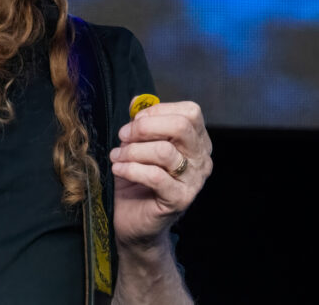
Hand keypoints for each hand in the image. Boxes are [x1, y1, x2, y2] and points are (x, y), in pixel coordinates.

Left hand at [109, 100, 212, 248]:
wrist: (134, 219)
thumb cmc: (137, 178)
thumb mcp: (138, 144)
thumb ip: (141, 122)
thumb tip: (137, 100)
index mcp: (197, 141)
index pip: (190, 112)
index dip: (157, 111)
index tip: (134, 121)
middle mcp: (201, 159)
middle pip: (181, 127)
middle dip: (144, 127)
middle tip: (123, 136)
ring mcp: (194, 181)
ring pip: (165, 152)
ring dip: (132, 151)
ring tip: (116, 156)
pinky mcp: (180, 200)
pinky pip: (155, 176)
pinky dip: (131, 169)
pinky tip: (118, 169)